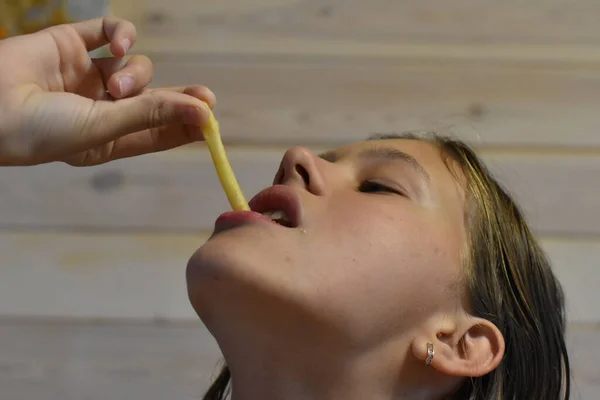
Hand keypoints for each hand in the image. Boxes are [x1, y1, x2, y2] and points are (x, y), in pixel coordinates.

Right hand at [0, 17, 215, 165]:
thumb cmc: (44, 131)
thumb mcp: (104, 129)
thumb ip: (152, 116)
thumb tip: (203, 114)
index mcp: (111, 138)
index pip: (157, 132)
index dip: (185, 126)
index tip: (210, 121)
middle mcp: (104, 108)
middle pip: (155, 100)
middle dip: (180, 98)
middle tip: (207, 97)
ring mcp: (89, 75)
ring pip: (137, 68)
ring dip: (136, 74)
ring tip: (116, 86)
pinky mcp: (73, 44)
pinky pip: (110, 32)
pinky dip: (121, 34)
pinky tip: (117, 45)